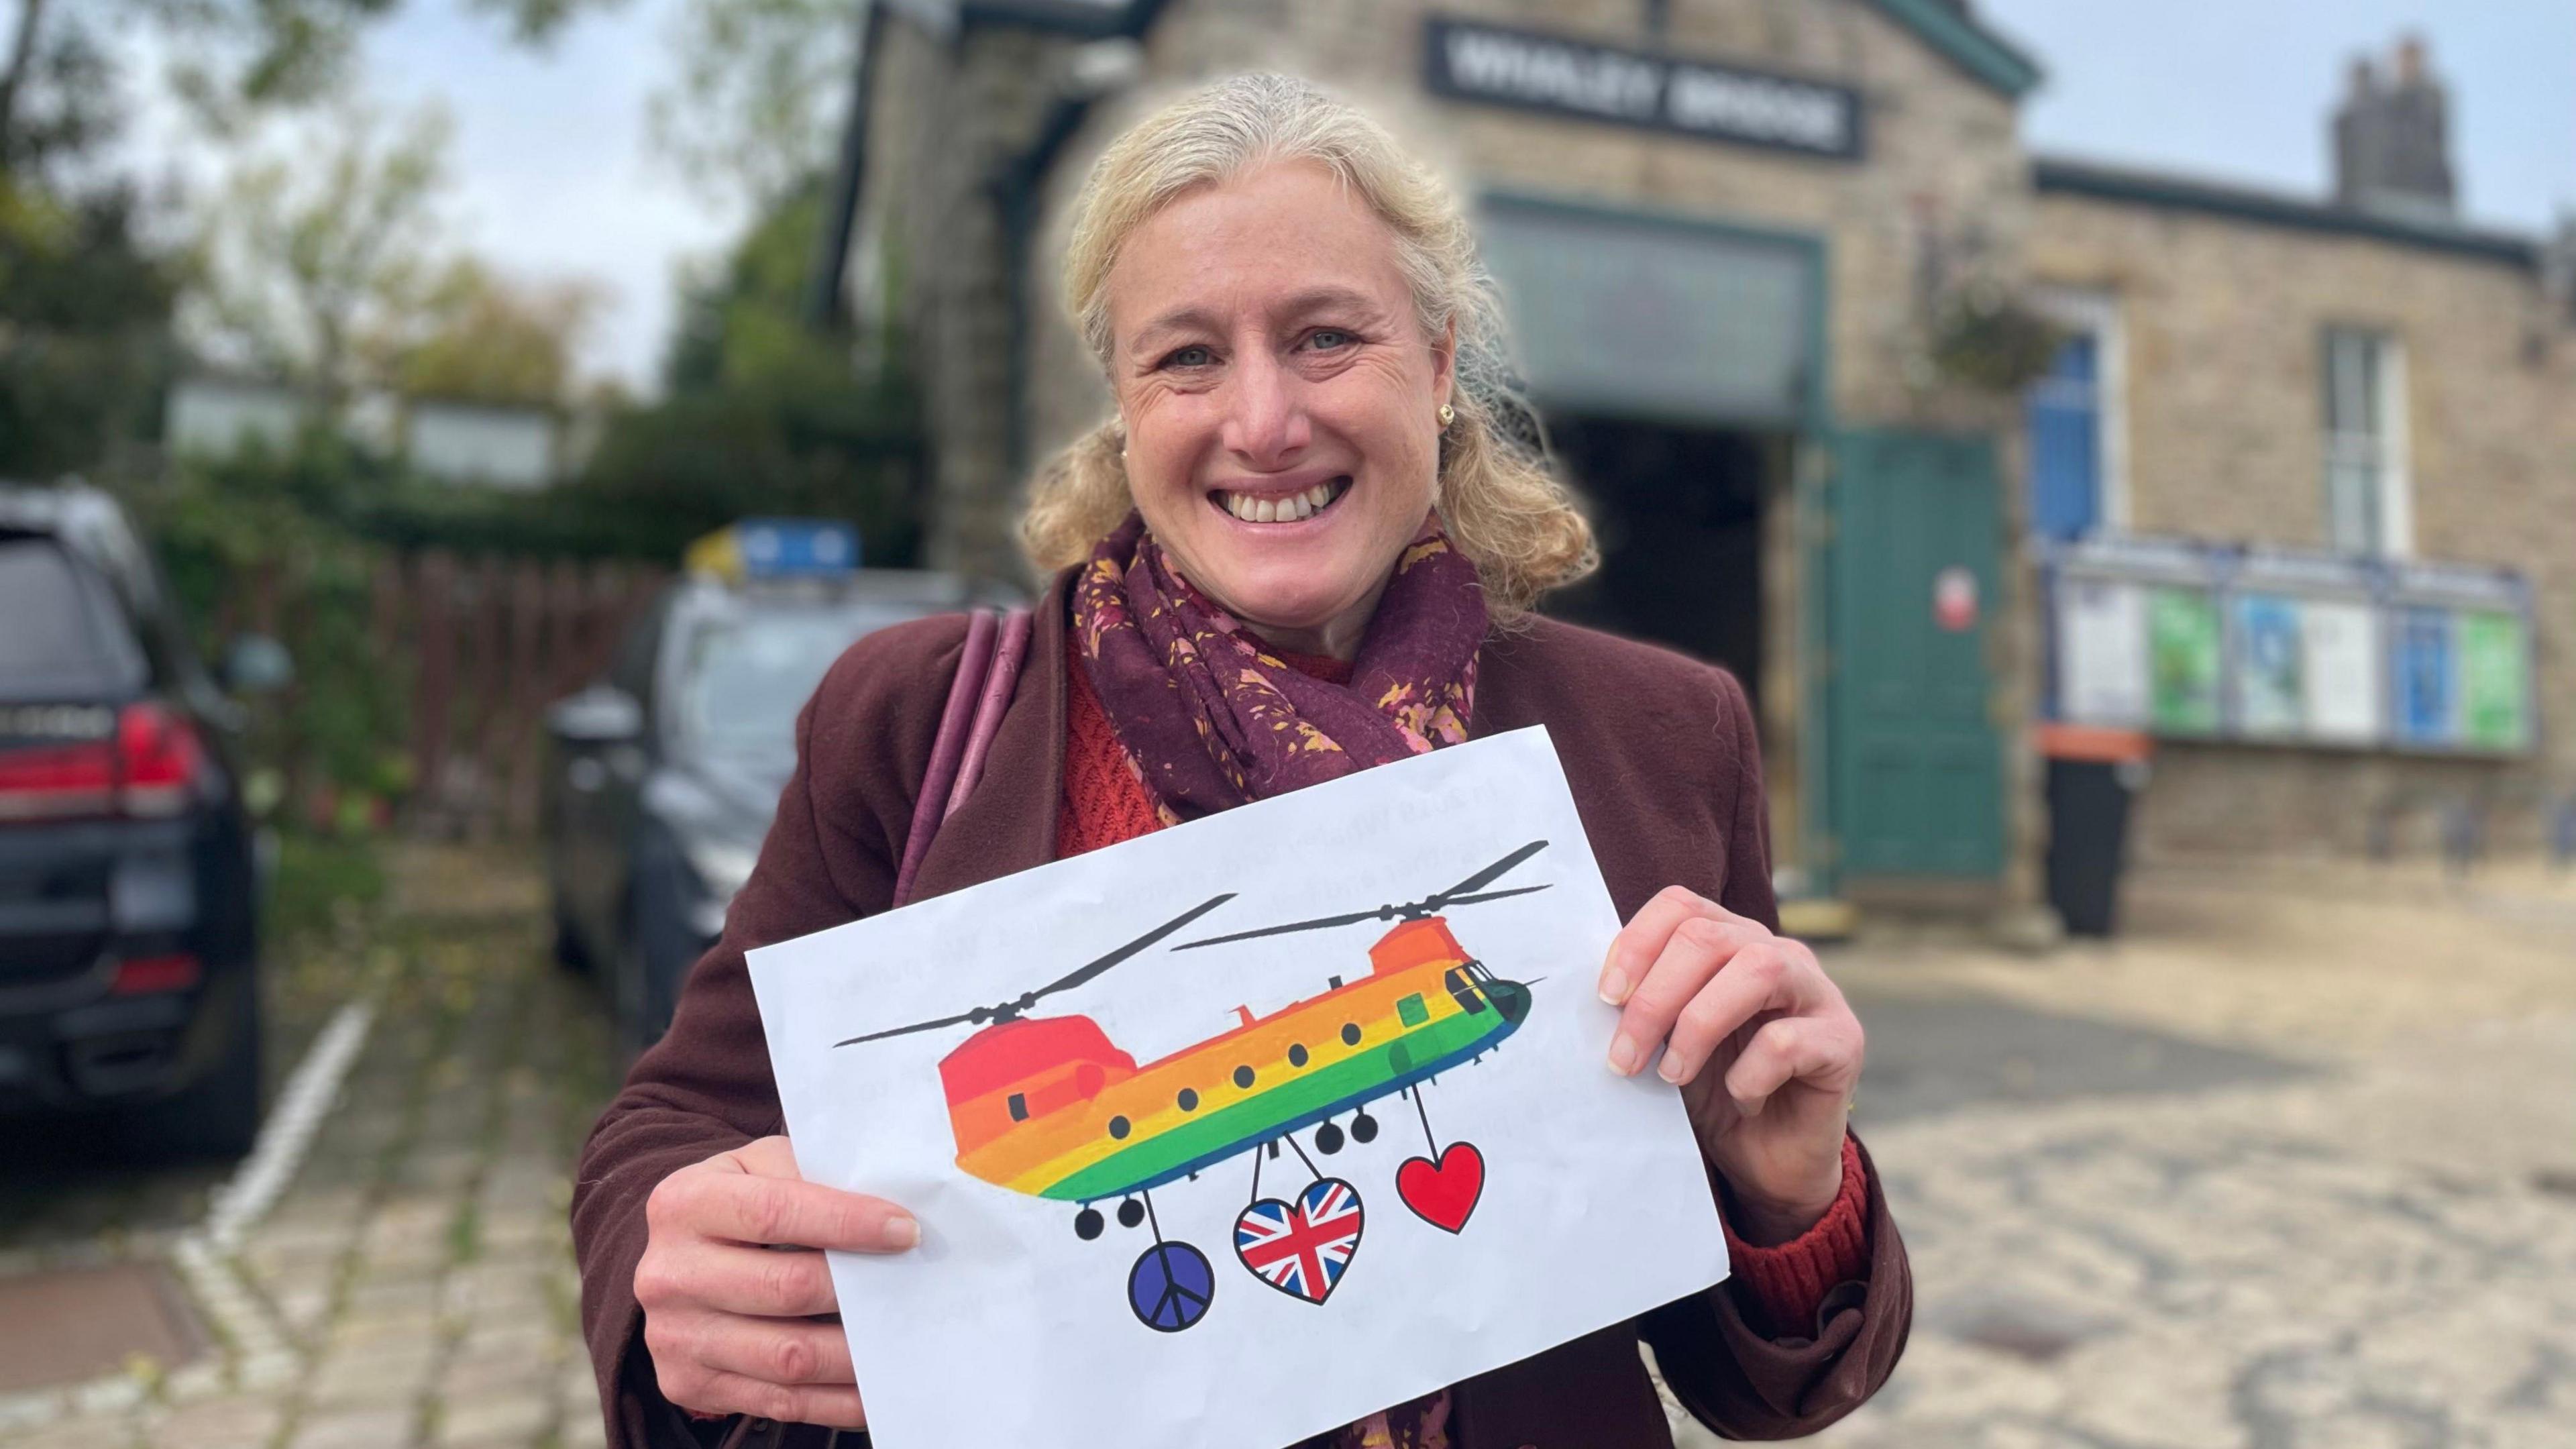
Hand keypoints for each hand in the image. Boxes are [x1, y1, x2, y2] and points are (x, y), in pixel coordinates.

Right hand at [635, 1135, 917, 1427]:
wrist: (679, 1261)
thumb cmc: (741, 1202)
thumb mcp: (761, 1167)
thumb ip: (812, 1177)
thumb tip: (890, 1214)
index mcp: (684, 1203)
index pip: (774, 1213)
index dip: (847, 1222)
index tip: (905, 1230)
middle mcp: (668, 1273)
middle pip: (785, 1289)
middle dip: (859, 1290)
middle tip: (911, 1287)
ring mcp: (674, 1336)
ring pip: (788, 1357)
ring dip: (857, 1354)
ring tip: (904, 1339)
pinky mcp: (688, 1384)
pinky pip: (781, 1403)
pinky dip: (838, 1400)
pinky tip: (876, 1385)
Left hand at [1598, 887, 1862, 1244]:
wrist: (1768, 1161)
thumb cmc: (1712, 1091)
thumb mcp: (1666, 1041)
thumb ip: (1642, 1006)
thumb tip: (1591, 994)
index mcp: (1730, 941)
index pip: (1681, 906)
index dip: (1637, 944)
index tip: (1606, 999)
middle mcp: (1777, 952)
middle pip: (1709, 938)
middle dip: (1655, 998)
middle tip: (1624, 1056)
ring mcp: (1817, 992)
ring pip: (1757, 968)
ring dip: (1698, 1024)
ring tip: (1672, 1074)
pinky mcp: (1844, 1040)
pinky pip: (1787, 1041)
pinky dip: (1748, 1075)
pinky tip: (1739, 1100)